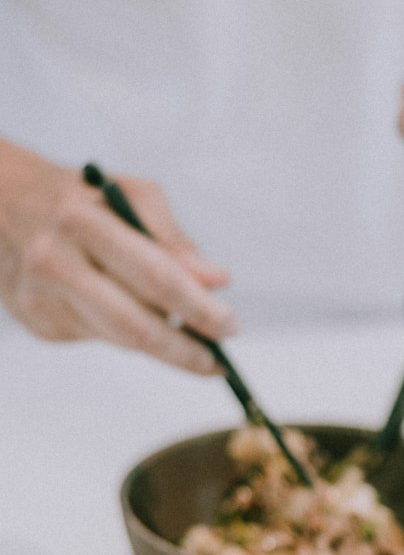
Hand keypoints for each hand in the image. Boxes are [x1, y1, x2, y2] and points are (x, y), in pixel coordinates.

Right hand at [0, 142, 235, 372]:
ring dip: (161, 345)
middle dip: (184, 348)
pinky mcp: (34, 321)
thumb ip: (174, 239)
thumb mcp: (131, 196)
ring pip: (117, 338)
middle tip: (218, 359)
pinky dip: (125, 331)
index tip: (230, 326)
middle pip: (133, 324)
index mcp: (84, 222)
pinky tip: (129, 312)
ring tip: (191, 342)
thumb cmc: (82, 199)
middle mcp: (55, 261)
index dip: (198, 308)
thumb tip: (217, 281)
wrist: (1, 204)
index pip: (155, 277)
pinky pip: (98, 336)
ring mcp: (40, 297)